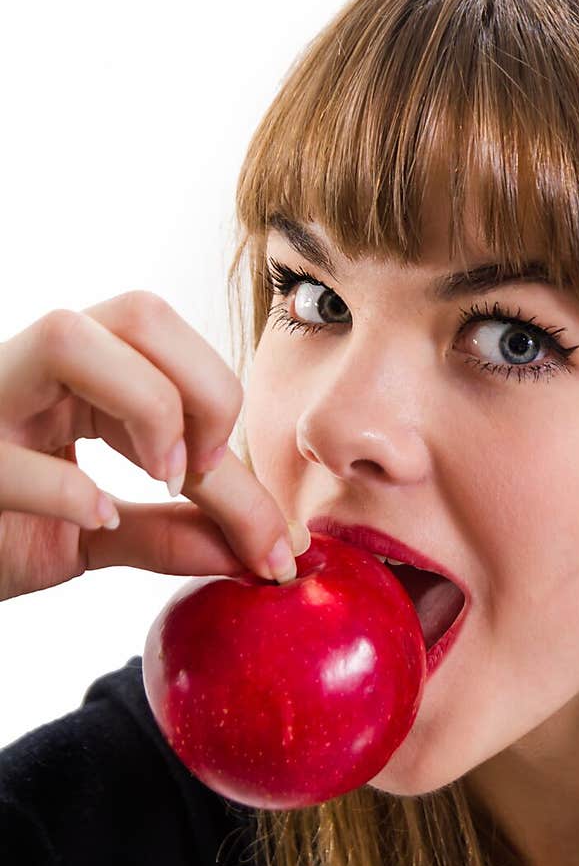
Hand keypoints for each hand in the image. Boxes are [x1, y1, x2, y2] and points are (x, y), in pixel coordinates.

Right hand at [0, 291, 307, 601]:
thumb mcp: (95, 537)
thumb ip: (170, 534)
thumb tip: (260, 553)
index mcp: (76, 379)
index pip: (175, 356)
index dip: (232, 419)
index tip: (265, 523)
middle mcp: (30, 372)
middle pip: (138, 311)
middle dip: (201, 387)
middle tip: (201, 469)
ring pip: (67, 336)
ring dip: (145, 405)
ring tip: (160, 477)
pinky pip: (4, 454)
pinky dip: (65, 486)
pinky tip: (94, 516)